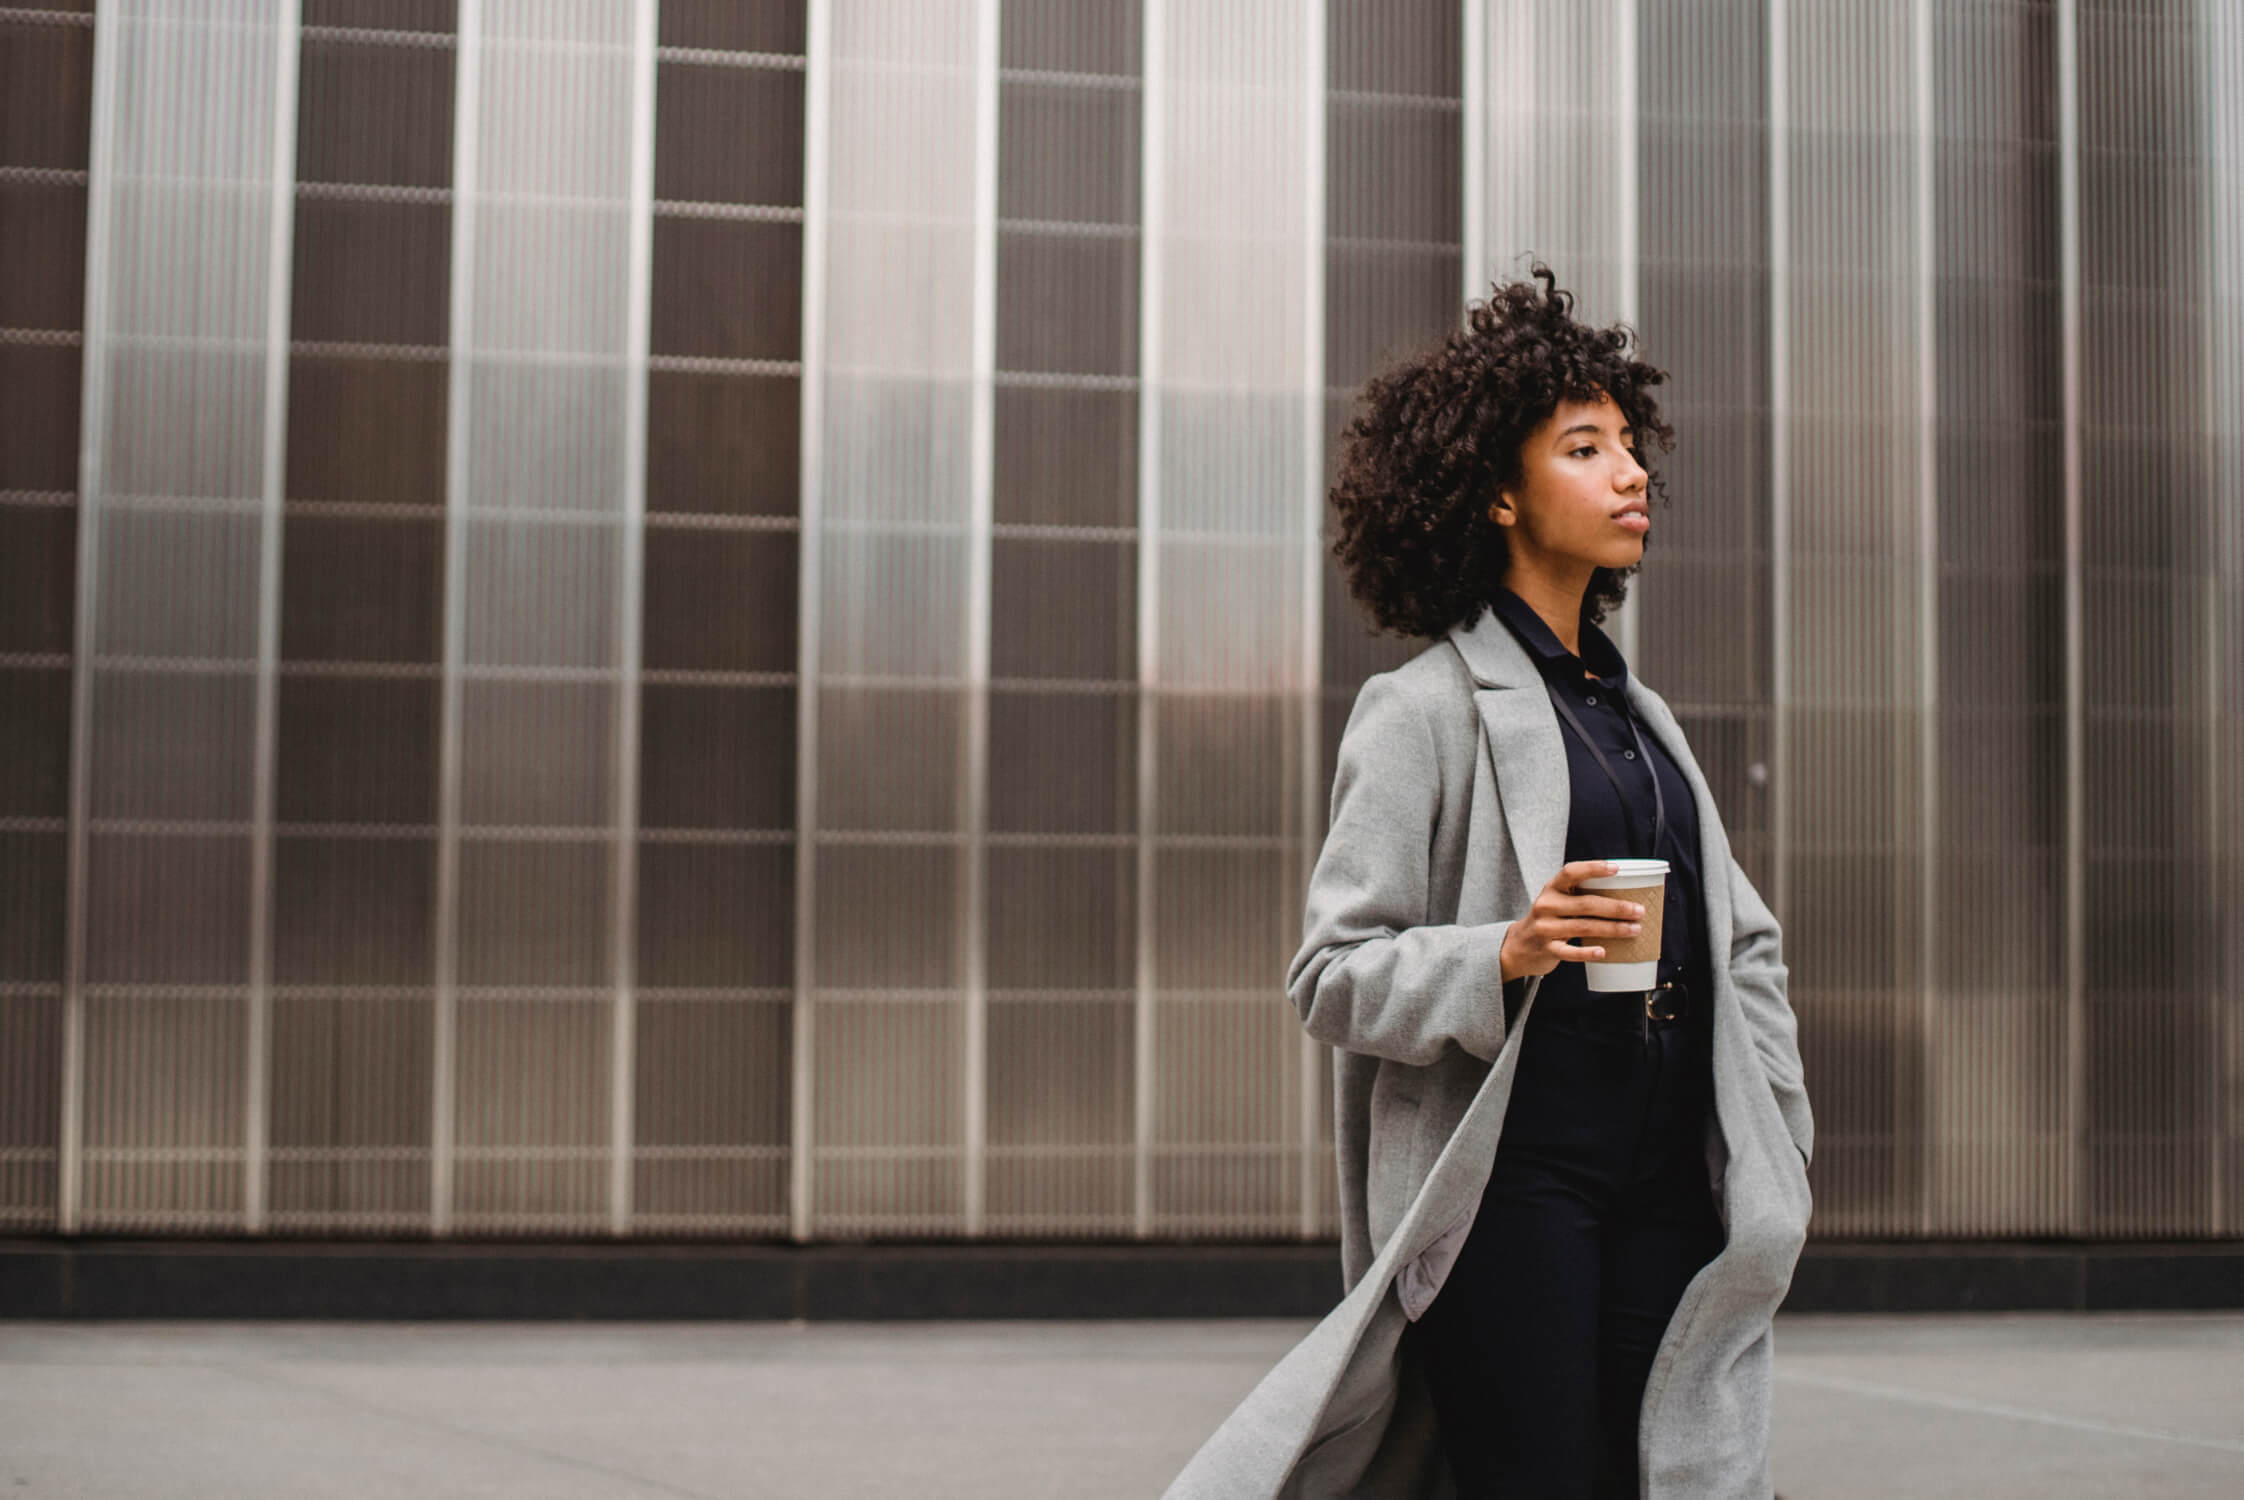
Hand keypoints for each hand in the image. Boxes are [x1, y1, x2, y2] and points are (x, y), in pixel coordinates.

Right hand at [1497, 861, 1647, 982]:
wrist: (1518, 947)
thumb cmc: (1548, 920)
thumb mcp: (1556, 902)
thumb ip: (1579, 895)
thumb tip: (1624, 893)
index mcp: (1552, 889)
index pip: (1571, 872)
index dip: (1593, 869)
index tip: (1616, 869)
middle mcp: (1547, 905)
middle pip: (1586, 904)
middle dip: (1616, 907)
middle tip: (1639, 911)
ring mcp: (1545, 928)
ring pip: (1584, 926)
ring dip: (1613, 929)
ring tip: (1634, 929)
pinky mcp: (1547, 949)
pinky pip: (1570, 951)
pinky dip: (1588, 952)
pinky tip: (1603, 952)